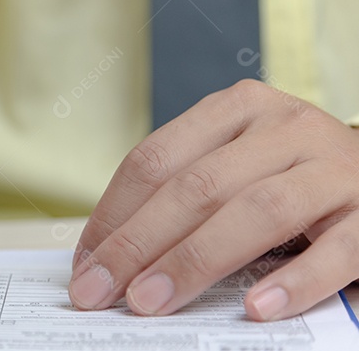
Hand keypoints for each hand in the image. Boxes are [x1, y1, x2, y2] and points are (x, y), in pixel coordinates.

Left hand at [70, 79, 358, 320]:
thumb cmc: (297, 179)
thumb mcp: (239, 166)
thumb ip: (187, 194)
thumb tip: (109, 255)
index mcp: (237, 109)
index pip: (156, 159)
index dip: (113, 213)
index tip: (85, 262)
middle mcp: (285, 127)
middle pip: (195, 186)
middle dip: (138, 243)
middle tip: (99, 291)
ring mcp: (334, 167)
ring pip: (256, 211)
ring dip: (194, 261)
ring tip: (151, 301)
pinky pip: (336, 250)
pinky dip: (293, 281)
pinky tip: (255, 308)